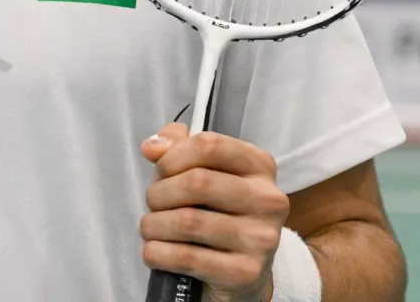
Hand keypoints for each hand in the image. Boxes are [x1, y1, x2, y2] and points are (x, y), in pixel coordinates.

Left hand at [140, 124, 288, 301]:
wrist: (240, 275)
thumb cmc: (214, 212)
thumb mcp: (201, 171)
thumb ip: (176, 147)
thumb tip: (152, 148)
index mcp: (259, 166)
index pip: (209, 145)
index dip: (172, 156)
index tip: (161, 171)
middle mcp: (268, 200)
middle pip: (196, 183)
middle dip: (158, 193)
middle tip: (153, 204)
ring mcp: (260, 239)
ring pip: (187, 222)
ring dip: (153, 225)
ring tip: (151, 228)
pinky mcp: (245, 273)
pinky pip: (185, 257)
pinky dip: (156, 252)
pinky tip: (155, 251)